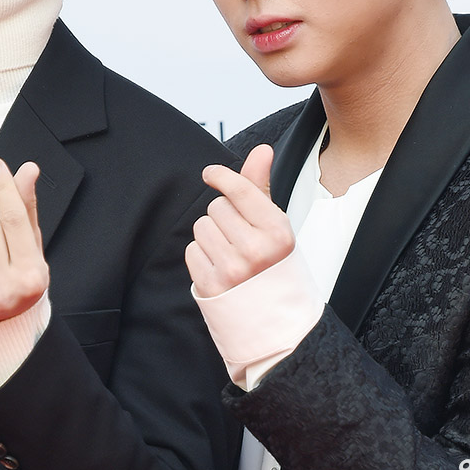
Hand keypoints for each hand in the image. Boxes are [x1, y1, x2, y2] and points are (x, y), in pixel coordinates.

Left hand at [185, 144, 294, 297]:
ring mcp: (232, 270)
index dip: (221, 176)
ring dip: (211, 235)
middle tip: (240, 237)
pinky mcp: (211, 286)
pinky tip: (219, 267)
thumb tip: (262, 149)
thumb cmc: (275, 265)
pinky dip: (202, 256)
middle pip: (217, 208)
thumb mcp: (275, 226)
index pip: (240, 190)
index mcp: (277, 232)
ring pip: (202, 227)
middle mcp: (255, 250)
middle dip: (224, 217)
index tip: (211, 173)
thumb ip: (261, 187)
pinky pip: (192, 251)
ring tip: (230, 252)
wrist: (275, 320)